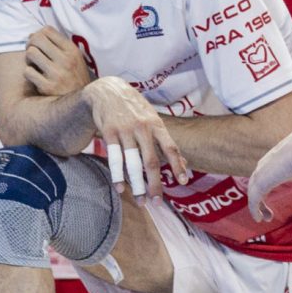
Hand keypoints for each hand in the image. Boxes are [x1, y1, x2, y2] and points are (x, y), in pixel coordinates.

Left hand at [25, 28, 93, 98]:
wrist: (82, 102)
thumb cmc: (75, 78)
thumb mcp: (75, 58)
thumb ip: (58, 45)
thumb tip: (33, 34)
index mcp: (72, 51)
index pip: (47, 30)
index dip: (38, 34)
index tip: (38, 44)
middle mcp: (65, 60)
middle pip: (36, 39)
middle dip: (30, 44)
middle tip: (33, 52)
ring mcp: (56, 74)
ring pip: (30, 53)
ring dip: (29, 59)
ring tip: (35, 65)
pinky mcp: (47, 87)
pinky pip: (28, 72)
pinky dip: (29, 74)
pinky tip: (36, 78)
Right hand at [86, 76, 184, 195]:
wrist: (108, 90)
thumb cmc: (135, 109)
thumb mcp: (153, 119)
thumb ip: (165, 141)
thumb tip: (183, 162)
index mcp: (157, 125)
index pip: (171, 148)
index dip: (177, 165)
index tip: (183, 182)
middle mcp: (142, 128)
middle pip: (151, 161)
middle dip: (155, 184)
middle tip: (157, 202)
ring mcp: (125, 130)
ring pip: (132, 163)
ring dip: (136, 185)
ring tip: (141, 201)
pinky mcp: (109, 132)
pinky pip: (114, 158)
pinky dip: (117, 175)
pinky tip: (120, 188)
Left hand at [245, 124, 291, 225]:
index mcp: (272, 160)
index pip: (264, 174)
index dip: (266, 186)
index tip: (272, 195)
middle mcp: (263, 166)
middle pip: (256, 184)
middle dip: (259, 198)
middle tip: (267, 211)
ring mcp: (259, 174)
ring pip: (254, 194)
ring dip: (258, 207)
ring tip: (264, 219)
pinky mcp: (259, 184)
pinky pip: (254, 201)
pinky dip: (255, 210)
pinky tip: (259, 219)